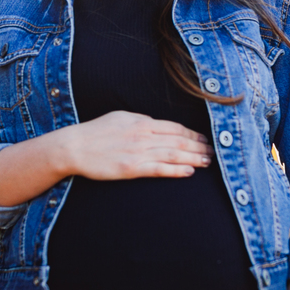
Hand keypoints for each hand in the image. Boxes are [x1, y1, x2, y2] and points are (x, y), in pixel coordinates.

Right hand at [63, 111, 211, 179]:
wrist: (75, 147)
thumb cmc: (96, 132)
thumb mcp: (121, 117)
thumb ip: (141, 120)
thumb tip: (157, 124)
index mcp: (142, 122)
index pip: (175, 128)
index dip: (193, 134)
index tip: (205, 139)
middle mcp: (143, 136)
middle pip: (179, 141)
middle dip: (199, 146)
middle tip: (214, 152)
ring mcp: (138, 152)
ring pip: (174, 155)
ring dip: (194, 158)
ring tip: (208, 162)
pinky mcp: (132, 169)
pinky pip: (159, 169)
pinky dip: (176, 170)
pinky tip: (189, 171)